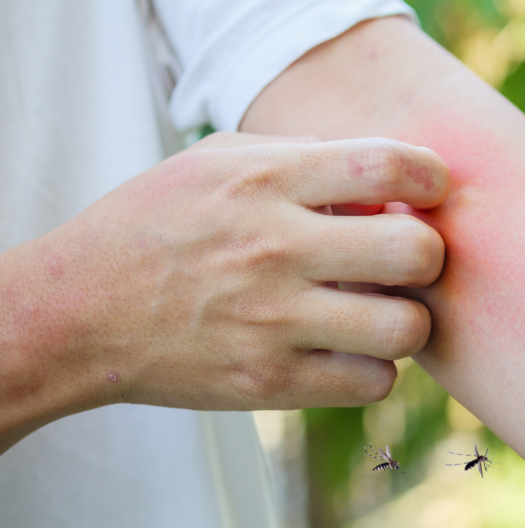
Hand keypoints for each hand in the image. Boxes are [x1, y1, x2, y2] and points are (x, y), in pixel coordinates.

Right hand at [30, 132, 448, 413]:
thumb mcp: (219, 160)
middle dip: (428, 253)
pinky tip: (349, 348)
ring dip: (407, 319)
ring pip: (405, 329)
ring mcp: (273, 322)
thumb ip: (305, 155)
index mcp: (266, 181)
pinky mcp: (268, 384)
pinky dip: (374, 367)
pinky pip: (372, 382)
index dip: (431, 176)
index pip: (388, 165)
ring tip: (380, 309)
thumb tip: (386, 175)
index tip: (429, 189)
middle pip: (415, 253)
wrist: (78, 312)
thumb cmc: (158, 223)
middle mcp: (275, 248)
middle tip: (406, 258)